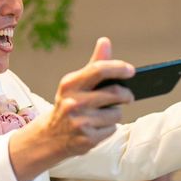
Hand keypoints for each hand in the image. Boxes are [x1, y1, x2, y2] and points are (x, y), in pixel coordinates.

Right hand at [9, 37, 134, 180]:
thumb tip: (105, 41)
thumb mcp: (76, 84)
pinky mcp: (87, 139)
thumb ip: (94, 64)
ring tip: (103, 115)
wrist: (49, 136)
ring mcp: (80, 122)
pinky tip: (97, 128)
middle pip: (114, 94)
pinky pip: (112, 129)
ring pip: (116, 114)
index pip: (98, 70)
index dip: (118, 68)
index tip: (131, 71)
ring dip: (115, 114)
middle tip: (128, 96)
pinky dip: (109, 128)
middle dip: (126, 95)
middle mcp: (73, 102)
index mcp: (70, 84)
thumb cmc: (68, 104)